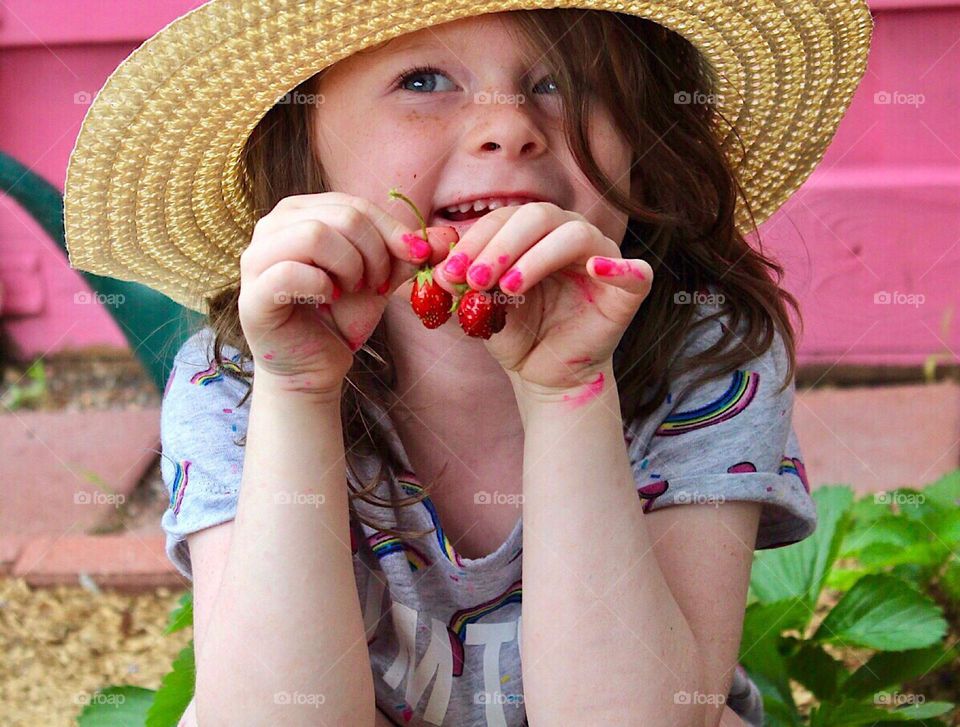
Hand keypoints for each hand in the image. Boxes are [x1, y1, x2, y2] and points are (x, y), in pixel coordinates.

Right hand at [238, 191, 456, 395]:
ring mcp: (255, 259)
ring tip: (352, 291)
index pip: (355, 205)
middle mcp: (271, 226)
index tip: (411, 261)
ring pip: (314, 235)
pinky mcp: (251, 295)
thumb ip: (409, 254)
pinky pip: (292, 272)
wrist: (315, 365)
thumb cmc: (342, 316)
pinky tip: (328, 300)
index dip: (392, 232)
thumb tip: (450, 237)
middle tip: (377, 285)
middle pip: (341, 216)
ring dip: (350, 268)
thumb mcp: (381, 278)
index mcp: (299, 212)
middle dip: (374, 253)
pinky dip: (322, 286)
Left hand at [434, 202, 651, 391]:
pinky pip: (634, 270)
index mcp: (534, 232)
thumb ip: (453, 284)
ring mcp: (602, 257)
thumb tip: (428, 269)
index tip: (450, 271)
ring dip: (537, 256)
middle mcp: (569, 235)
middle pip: (538, 216)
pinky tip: (594, 269)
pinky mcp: (629, 288)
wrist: (542, 374)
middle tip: (475, 278)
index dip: (476, 240)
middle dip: (501, 245)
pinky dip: (617, 265)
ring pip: (574, 234)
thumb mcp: (475, 306)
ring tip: (509, 289)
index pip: (504, 218)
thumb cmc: (514, 333)